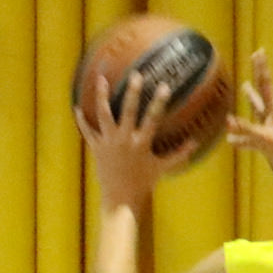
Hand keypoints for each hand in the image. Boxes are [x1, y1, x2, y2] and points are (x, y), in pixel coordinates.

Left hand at [75, 62, 170, 213]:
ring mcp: (108, 143)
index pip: (153, 118)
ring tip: (101, 79)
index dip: (159, 102)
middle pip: (128, 111)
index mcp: (142, 143)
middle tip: (136, 74)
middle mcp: (125, 140)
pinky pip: (87, 130)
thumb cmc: (144, 182)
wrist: (121, 198)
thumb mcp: (162, 167)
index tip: (164, 85)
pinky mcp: (96, 148)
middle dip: (133, 92)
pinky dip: (82, 119)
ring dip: (102, 96)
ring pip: (104, 115)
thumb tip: (196, 142)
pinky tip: (77, 106)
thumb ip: (179, 154)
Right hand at [226, 48, 272, 177]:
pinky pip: (249, 135)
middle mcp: (272, 116)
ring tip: (244, 87)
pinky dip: (240, 135)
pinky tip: (230, 140)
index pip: (266, 85)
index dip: (261, 68)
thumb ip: (246, 130)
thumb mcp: (264, 140)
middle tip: (255, 57)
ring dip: (250, 99)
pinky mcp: (266, 143)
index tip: (259, 51)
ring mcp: (269, 129)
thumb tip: (227, 120)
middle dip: (257, 74)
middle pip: (262, 91)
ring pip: (257, 110)